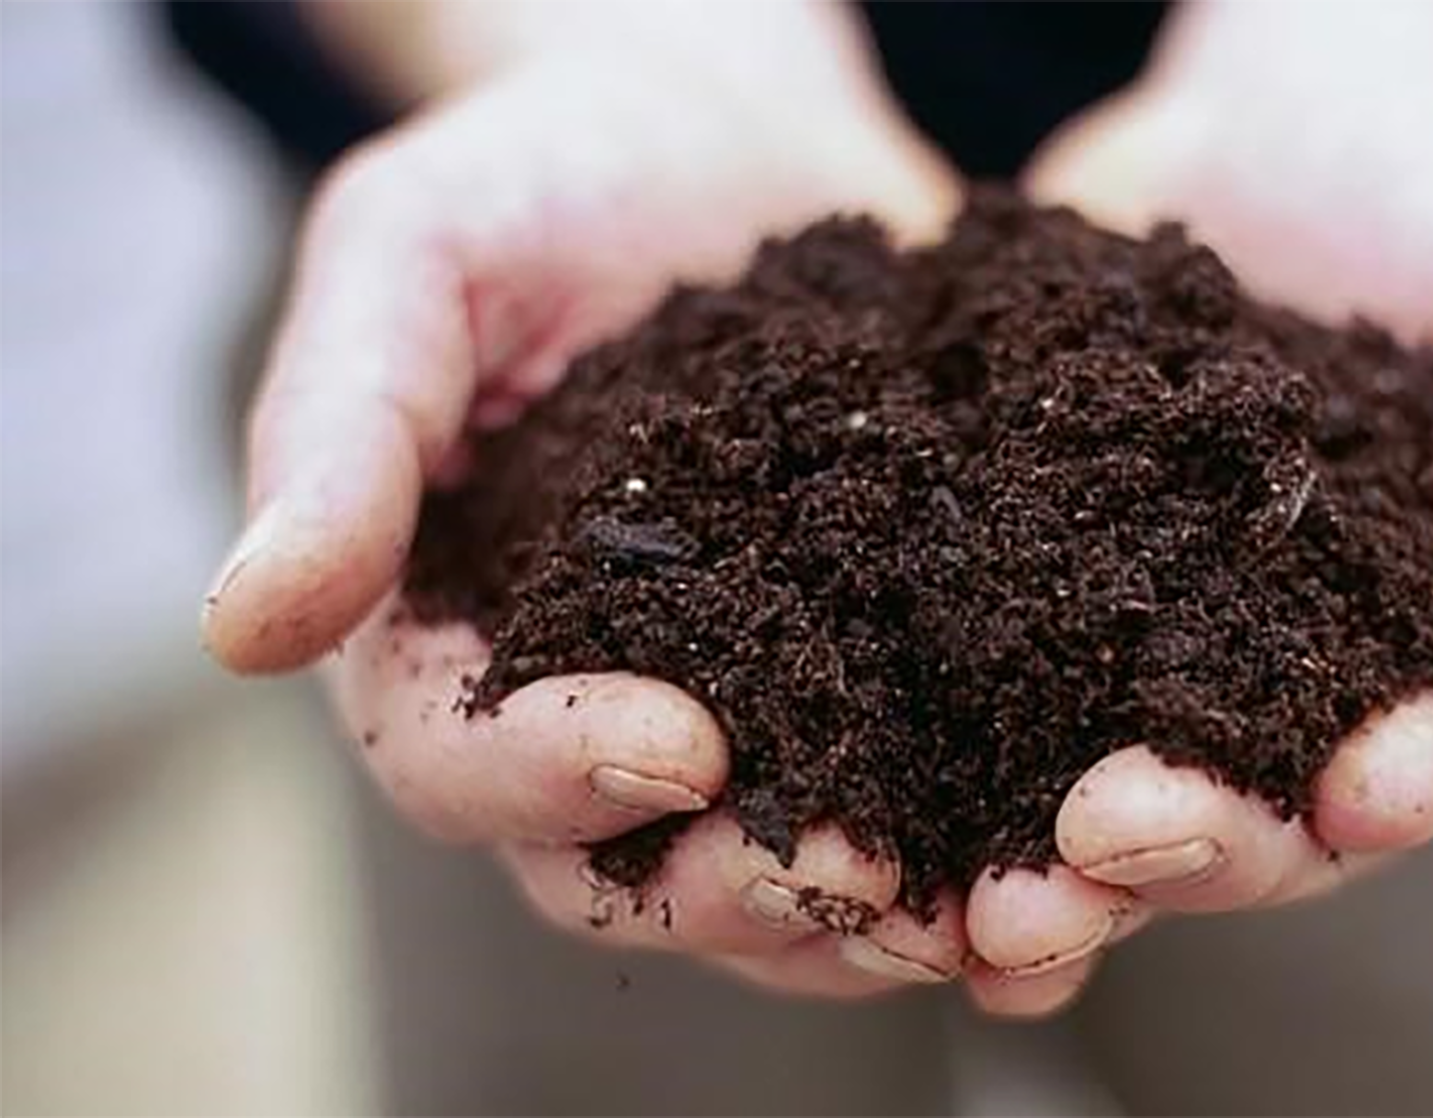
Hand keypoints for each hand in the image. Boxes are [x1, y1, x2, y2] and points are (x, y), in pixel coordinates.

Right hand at [201, 2, 971, 998]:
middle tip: (844, 868)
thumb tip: (239, 629)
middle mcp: (596, 708)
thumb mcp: (416, 260)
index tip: (673, 737)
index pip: (462, 761)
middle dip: (736, 884)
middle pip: (632, 868)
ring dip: (874, 917)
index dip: (553, 775)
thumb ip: (341, 433)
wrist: (722, 129)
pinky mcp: (885, 676)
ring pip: (784, 876)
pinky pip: (925, 796)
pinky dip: (988, 844)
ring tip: (978, 912)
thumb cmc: (543, 177)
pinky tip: (1077, 854)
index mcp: (456, 638)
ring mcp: (751, 706)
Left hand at [953, 3, 1432, 1016]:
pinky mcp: (1028, 588)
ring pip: (1087, 777)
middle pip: (1246, 806)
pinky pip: (965, 670)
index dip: (1396, 790)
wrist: (1301, 118)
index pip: (1432, 760)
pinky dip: (910, 726)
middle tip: (1088, 862)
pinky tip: (840, 764)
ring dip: (1023, 850)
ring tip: (950, 897)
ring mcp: (1151, 655)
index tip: (1354, 801)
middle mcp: (1296, 700)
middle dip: (1179, 845)